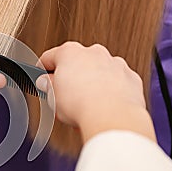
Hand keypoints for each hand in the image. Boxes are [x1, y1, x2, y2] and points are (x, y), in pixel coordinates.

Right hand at [36, 42, 154, 141]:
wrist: (112, 117)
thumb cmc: (82, 105)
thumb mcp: (52, 97)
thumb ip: (48, 86)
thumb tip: (47, 83)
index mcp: (70, 52)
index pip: (49, 57)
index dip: (41, 70)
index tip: (41, 79)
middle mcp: (93, 52)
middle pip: (75, 63)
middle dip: (69, 78)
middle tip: (62, 97)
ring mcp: (114, 63)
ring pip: (98, 71)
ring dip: (90, 84)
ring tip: (83, 105)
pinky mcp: (130, 78)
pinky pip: (116, 82)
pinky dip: (109, 91)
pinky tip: (102, 106)